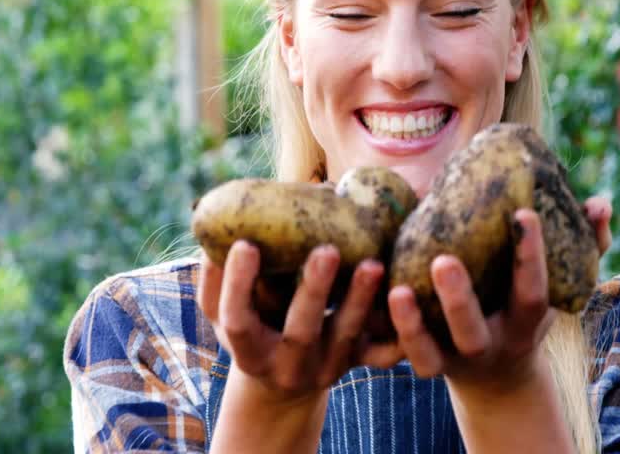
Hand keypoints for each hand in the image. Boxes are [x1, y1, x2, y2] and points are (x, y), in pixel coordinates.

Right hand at [199, 241, 399, 401]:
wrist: (283, 385)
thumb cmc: (250, 329)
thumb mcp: (222, 314)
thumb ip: (215, 279)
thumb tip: (211, 233)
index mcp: (249, 352)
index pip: (238, 320)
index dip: (238, 285)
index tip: (245, 244)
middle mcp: (288, 365)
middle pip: (301, 331)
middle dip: (314, 290)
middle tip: (327, 249)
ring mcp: (326, 368)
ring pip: (346, 337)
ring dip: (360, 299)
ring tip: (373, 264)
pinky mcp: (357, 364)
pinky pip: (382, 355)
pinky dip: (397, 330)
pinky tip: (408, 296)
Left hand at [363, 196, 611, 385]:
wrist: (500, 377)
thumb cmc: (527, 309)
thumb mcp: (562, 287)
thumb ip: (585, 245)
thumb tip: (600, 202)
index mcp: (526, 322)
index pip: (532, 292)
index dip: (530, 256)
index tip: (523, 213)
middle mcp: (491, 345)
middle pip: (473, 330)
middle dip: (459, 297)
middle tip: (443, 259)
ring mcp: (455, 359)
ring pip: (431, 352)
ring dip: (413, 323)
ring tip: (396, 288)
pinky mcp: (428, 364)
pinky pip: (405, 356)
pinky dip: (393, 332)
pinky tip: (380, 297)